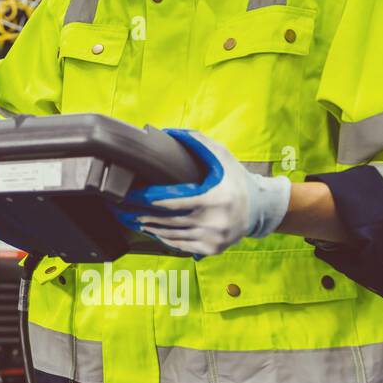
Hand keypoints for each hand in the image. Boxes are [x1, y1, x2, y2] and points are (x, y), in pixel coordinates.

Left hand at [113, 129, 291, 255]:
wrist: (260, 209)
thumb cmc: (236, 179)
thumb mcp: (221, 156)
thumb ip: (197, 142)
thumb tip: (169, 132)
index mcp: (215, 199)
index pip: (173, 202)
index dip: (148, 200)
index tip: (129, 196)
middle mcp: (215, 222)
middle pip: (168, 221)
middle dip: (142, 216)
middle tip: (122, 210)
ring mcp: (213, 239)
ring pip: (172, 235)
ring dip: (149, 228)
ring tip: (132, 220)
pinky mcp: (212, 250)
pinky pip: (181, 245)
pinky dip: (164, 239)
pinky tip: (151, 231)